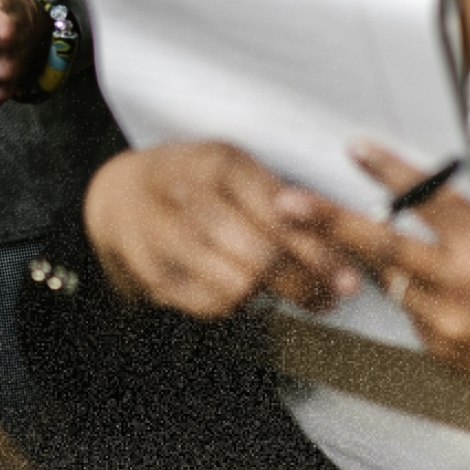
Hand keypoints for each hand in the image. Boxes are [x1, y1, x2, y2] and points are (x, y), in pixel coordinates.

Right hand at [82, 141, 362, 318]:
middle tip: (329, 299)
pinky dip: (238, 305)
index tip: (349, 279)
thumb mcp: (234, 170)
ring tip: (296, 296)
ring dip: (274, 297)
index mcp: (221, 163)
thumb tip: (336, 237)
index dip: (320, 253)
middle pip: (261, 258)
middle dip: (303, 285)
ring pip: (239, 287)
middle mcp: (190, 197)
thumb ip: (278, 198)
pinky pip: (213, 306)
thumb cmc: (193, 180)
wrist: (120, 196)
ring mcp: (167, 238)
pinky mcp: (155, 275)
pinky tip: (248, 294)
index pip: (282, 217)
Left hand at [317, 141, 469, 426]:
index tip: (357, 149)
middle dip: (326, 221)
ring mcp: (447, 324)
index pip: (424, 197)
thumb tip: (434, 205)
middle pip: (379, 245)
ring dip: (376, 260)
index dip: (385, 169)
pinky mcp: (442, 352)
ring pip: (390, 281)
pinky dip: (414, 297)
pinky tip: (439, 294)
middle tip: (288, 204)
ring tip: (361, 246)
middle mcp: (460, 286)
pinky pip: (411, 314)